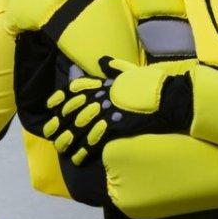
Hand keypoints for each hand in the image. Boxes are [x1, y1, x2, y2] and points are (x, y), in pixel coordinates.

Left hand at [43, 56, 193, 164]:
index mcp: (103, 84)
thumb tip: (103, 59)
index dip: (60, 98)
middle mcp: (101, 96)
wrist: (167, 98)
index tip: (50, 106)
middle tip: (50, 133)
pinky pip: (94, 141)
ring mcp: (107, 111)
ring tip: (61, 150)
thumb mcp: (130, 72)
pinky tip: (77, 159)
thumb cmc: (151, 86)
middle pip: (72, 110)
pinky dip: (84, 151)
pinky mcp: (114, 126)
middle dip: (59, 122)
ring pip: (79, 128)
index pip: (74, 89)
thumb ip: (114, 67)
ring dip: (68, 140)